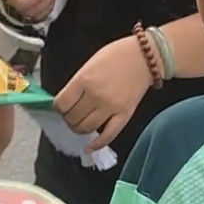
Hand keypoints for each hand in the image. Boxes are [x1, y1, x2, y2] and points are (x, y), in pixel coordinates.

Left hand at [52, 35, 152, 149]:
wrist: (145, 56)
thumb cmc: (116, 55)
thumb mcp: (89, 64)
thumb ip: (77, 84)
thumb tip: (65, 101)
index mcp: (84, 80)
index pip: (61, 104)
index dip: (58, 107)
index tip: (61, 106)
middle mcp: (96, 95)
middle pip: (72, 118)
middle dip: (68, 118)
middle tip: (72, 113)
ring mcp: (111, 107)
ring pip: (86, 128)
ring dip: (79, 128)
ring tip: (80, 122)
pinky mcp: (125, 115)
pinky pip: (108, 136)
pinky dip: (96, 145)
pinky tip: (88, 147)